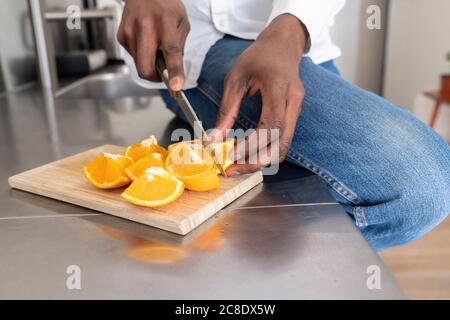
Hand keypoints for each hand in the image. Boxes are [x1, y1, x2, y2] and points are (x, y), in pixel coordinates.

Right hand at [117, 0, 189, 90]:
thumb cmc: (165, 6)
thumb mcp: (181, 22)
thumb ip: (179, 46)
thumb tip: (174, 70)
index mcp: (165, 21)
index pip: (170, 51)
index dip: (173, 71)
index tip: (175, 86)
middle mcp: (146, 26)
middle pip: (145, 66)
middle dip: (154, 78)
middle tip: (163, 74)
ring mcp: (130, 31)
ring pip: (139, 65)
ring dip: (149, 64)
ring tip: (154, 47)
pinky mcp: (121, 36)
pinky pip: (133, 56)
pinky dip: (142, 55)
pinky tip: (145, 41)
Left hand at [212, 14, 306, 174]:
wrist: (282, 44)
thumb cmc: (258, 57)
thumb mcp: (235, 77)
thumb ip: (227, 109)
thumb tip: (215, 138)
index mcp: (278, 86)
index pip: (271, 125)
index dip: (253, 145)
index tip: (232, 156)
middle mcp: (293, 100)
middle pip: (282, 143)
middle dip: (258, 161)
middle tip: (234, 169)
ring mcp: (297, 108)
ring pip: (285, 145)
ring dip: (263, 160)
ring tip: (238, 165)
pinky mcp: (294, 114)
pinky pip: (283, 139)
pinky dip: (266, 150)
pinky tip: (248, 153)